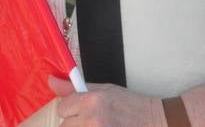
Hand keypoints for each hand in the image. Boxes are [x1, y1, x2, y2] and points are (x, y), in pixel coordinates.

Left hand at [48, 76, 162, 124]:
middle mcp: (91, 119)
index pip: (62, 108)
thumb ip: (74, 89)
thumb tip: (51, 81)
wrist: (154, 121)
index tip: (80, 110)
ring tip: (96, 126)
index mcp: (91, 100)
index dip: (70, 109)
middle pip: (64, 126)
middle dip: (74, 124)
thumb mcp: (103, 90)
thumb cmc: (129, 105)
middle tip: (91, 121)